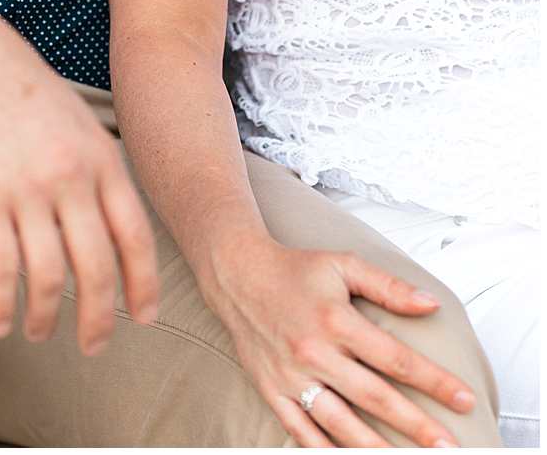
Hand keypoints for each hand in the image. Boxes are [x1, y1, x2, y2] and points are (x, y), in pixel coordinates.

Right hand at [0, 0, 159, 354]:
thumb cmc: (13, 87)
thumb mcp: (73, 119)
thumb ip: (94, 168)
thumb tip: (107, 221)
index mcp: (100, 159)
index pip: (134, 238)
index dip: (141, 285)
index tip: (140, 317)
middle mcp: (69, 178)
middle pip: (96, 268)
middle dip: (98, 318)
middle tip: (93, 345)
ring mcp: (25, 190)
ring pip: (48, 275)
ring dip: (46, 316)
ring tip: (38, 332)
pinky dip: (1, 303)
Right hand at [203, 230, 474, 447]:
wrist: (235, 273)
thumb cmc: (294, 269)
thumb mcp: (342, 265)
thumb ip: (388, 286)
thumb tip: (431, 304)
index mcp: (335, 320)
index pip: (396, 359)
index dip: (435, 382)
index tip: (465, 400)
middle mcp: (313, 351)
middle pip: (374, 398)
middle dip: (416, 426)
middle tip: (448, 446)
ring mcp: (290, 375)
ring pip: (340, 422)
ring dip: (376, 447)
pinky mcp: (271, 388)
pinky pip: (300, 429)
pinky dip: (325, 449)